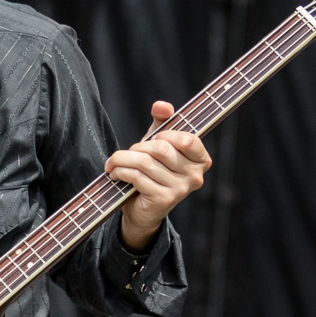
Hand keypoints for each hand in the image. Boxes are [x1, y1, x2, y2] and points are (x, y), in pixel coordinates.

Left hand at [105, 100, 211, 250]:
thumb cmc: (153, 172)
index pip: (186, 138)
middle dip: (137, 147)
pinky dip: (121, 172)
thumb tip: (162, 105)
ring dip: (122, 160)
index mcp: (201, 160)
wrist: (143, 210)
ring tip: (114, 163)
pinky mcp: (163, 200)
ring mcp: (181, 189)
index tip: (152, 139)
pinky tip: (115, 174)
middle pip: (161, 149)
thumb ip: (162, 122)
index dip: (164, 135)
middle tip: (126, 153)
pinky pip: (137, 177)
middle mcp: (195, 176)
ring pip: (145, 162)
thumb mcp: (158, 144)